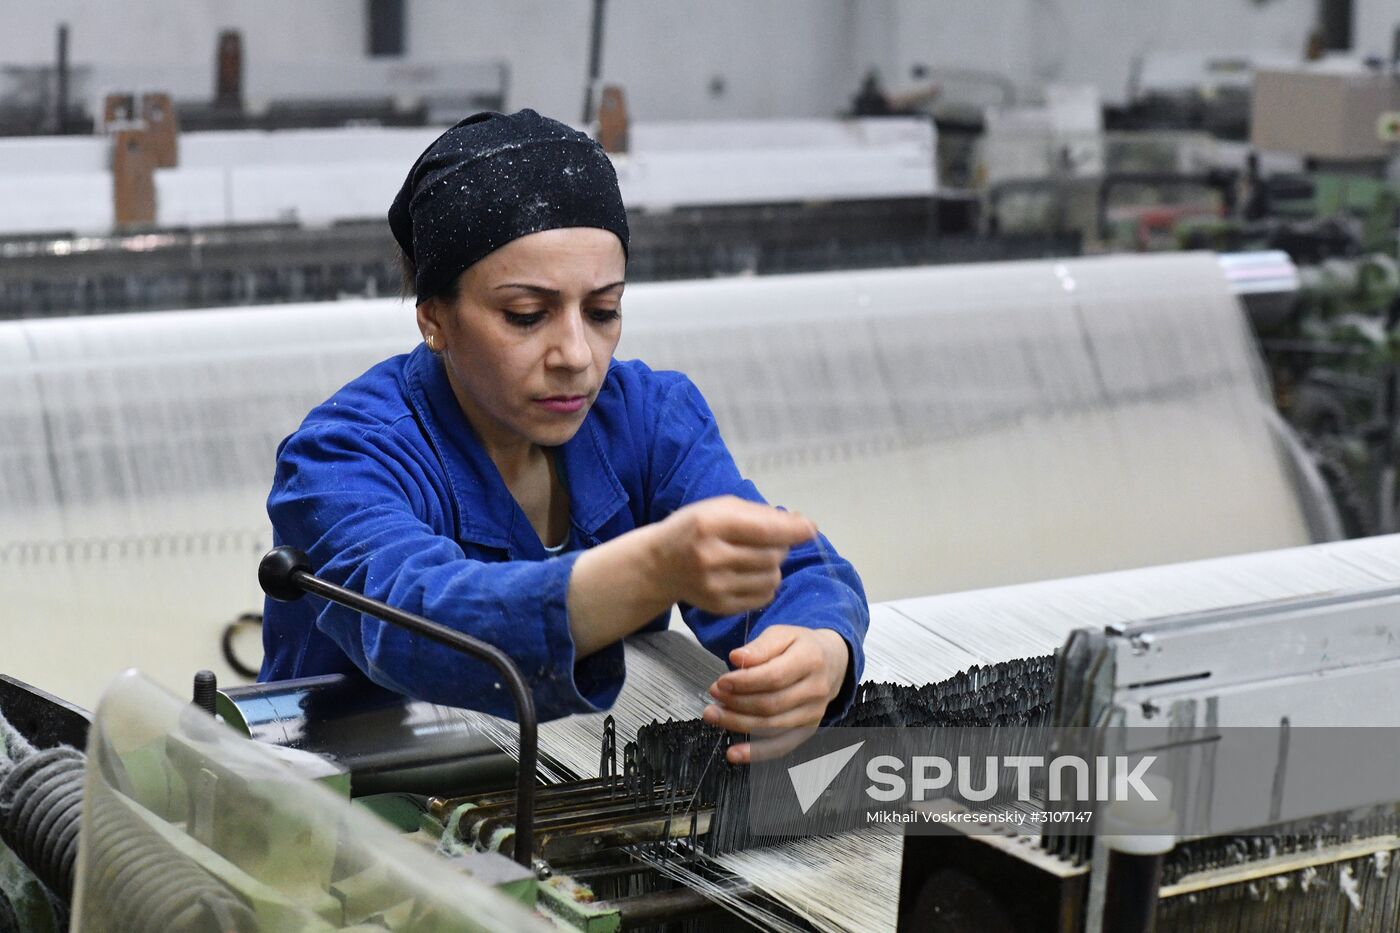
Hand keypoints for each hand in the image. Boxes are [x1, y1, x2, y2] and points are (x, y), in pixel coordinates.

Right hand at [653, 496, 815, 615]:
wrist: (660, 564)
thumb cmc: (695, 529)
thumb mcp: (719, 508)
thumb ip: (760, 514)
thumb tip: (804, 526)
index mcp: (709, 525)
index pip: (763, 530)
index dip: (792, 530)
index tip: (811, 528)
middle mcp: (710, 557)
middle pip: (772, 555)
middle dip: (779, 547)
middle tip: (766, 542)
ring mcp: (714, 586)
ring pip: (772, 578)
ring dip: (773, 566)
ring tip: (756, 558)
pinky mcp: (719, 607)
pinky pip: (763, 597)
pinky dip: (765, 585)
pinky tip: (749, 574)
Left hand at [703, 625, 849, 763]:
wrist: (832, 662)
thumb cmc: (801, 647)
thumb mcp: (782, 634)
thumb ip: (760, 647)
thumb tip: (737, 658)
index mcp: (811, 660)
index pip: (774, 677)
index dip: (744, 682)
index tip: (722, 681)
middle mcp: (816, 690)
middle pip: (771, 705)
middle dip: (736, 703)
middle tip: (714, 695)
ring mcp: (813, 713)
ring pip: (771, 727)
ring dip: (738, 724)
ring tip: (715, 715)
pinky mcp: (807, 729)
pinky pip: (781, 746)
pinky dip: (756, 753)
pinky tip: (735, 753)